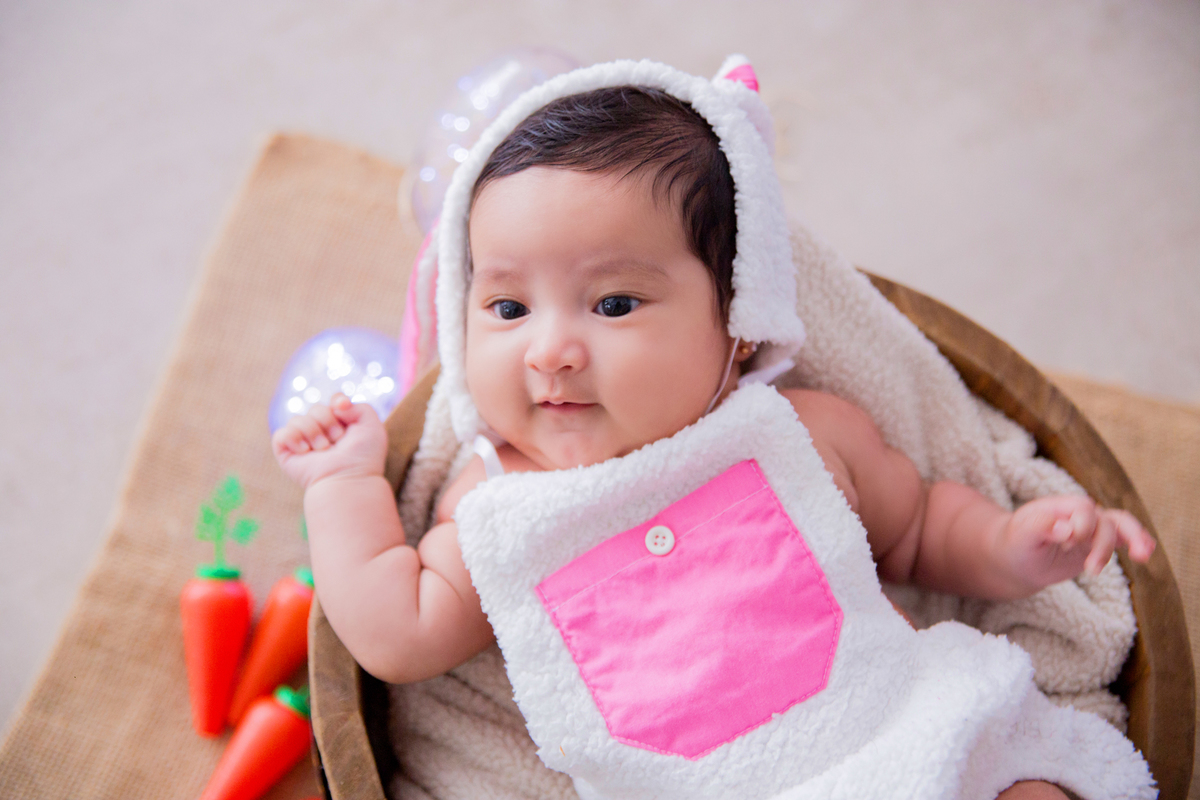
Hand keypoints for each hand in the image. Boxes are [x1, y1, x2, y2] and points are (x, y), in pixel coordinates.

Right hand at [272, 394, 387, 489]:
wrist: (349, 478)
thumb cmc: (363, 456)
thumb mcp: (372, 426)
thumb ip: (360, 406)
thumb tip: (336, 404)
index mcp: (341, 426)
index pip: (333, 401)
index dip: (337, 401)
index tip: (343, 407)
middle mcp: (321, 433)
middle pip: (316, 408)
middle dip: (328, 421)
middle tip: (337, 440)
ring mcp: (303, 442)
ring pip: (298, 419)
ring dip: (313, 432)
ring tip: (323, 449)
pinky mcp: (287, 453)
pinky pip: (281, 434)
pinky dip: (294, 439)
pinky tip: (305, 450)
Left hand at [1000, 495, 1155, 590]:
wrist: (1017, 558)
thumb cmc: (1018, 542)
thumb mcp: (1022, 533)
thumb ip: (1041, 526)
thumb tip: (1066, 529)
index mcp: (1063, 506)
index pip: (1084, 510)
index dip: (1082, 527)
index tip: (1065, 544)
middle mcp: (1081, 515)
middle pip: (1106, 521)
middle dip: (1104, 544)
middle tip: (1092, 568)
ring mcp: (1093, 529)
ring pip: (1121, 528)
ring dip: (1133, 540)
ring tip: (1142, 557)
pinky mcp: (1098, 545)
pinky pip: (1124, 539)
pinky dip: (1139, 542)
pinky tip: (1147, 552)